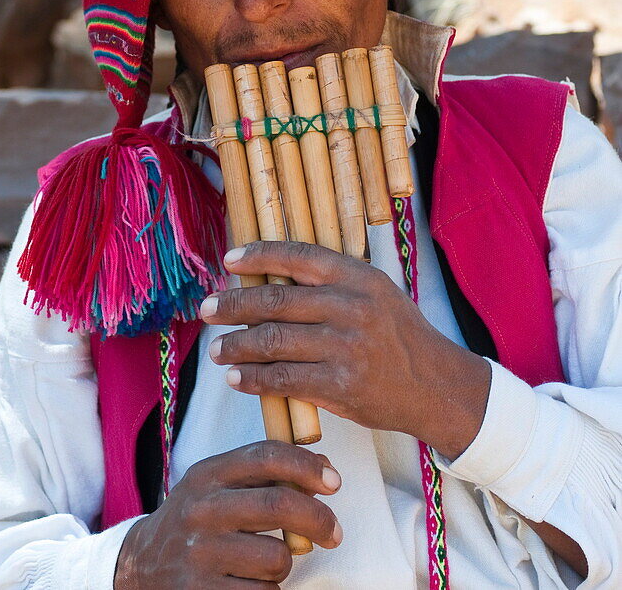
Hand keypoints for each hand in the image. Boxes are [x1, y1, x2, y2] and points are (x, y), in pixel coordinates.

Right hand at [113, 441, 342, 588]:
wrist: (140, 567)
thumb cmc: (196, 522)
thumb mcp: (215, 486)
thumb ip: (261, 474)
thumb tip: (324, 469)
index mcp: (208, 475)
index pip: (266, 456)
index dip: (307, 466)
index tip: (334, 481)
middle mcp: (201, 509)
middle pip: (278, 505)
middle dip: (319, 519)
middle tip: (334, 532)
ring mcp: (200, 553)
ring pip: (276, 558)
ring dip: (286, 564)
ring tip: (271, 563)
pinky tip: (253, 585)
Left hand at [202, 241, 490, 459]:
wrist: (436, 384)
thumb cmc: (398, 334)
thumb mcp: (376, 291)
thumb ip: (333, 282)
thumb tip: (271, 276)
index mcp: (357, 277)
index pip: (298, 255)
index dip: (259, 255)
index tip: (229, 261)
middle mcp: (350, 306)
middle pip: (276, 301)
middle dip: (233, 305)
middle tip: (206, 309)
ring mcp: (345, 347)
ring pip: (274, 341)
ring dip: (236, 345)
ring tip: (216, 350)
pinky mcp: (341, 385)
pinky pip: (285, 379)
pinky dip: (254, 379)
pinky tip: (237, 378)